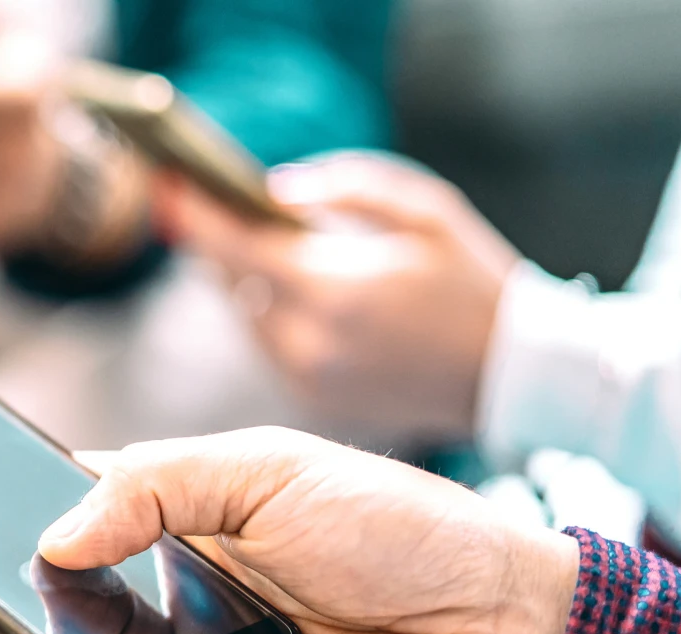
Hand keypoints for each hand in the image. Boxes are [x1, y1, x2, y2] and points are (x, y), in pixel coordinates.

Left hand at [161, 153, 519, 440]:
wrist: (516, 377)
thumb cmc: (477, 283)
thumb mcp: (426, 212)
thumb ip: (345, 188)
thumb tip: (274, 191)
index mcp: (333, 290)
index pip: (235, 247)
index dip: (193, 216)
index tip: (164, 186)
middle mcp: (308, 341)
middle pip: (233, 282)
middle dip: (222, 243)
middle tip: (208, 206)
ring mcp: (308, 377)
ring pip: (248, 316)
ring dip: (251, 281)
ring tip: (268, 248)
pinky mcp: (314, 400)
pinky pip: (272, 346)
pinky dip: (275, 316)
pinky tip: (301, 295)